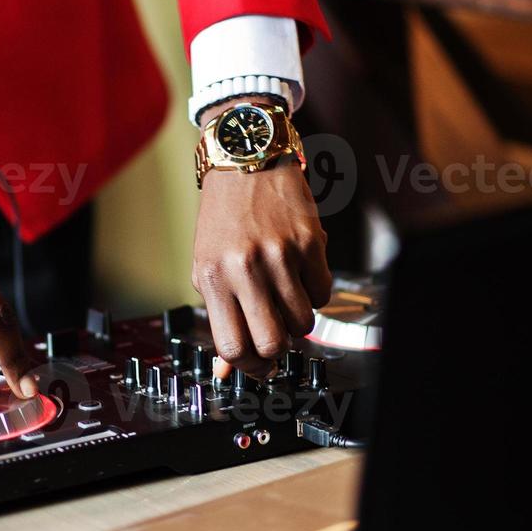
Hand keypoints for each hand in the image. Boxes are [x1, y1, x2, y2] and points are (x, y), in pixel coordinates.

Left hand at [192, 107, 331, 377]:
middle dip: (277, 350)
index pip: (233, 347)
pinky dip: (315, 293)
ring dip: (298, 320)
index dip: (248, 366)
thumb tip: (226, 370)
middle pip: (272, 343)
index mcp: (213, 277)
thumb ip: (220, 315)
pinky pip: (323, 293)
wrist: (246, 160)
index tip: (256, 364)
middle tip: (276, 337)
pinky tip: (300, 275)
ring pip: (304, 322)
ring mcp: (280, 254)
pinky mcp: (310, 241)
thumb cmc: (223, 217)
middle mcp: (245, 267)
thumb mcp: (208, 265)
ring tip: (285, 298)